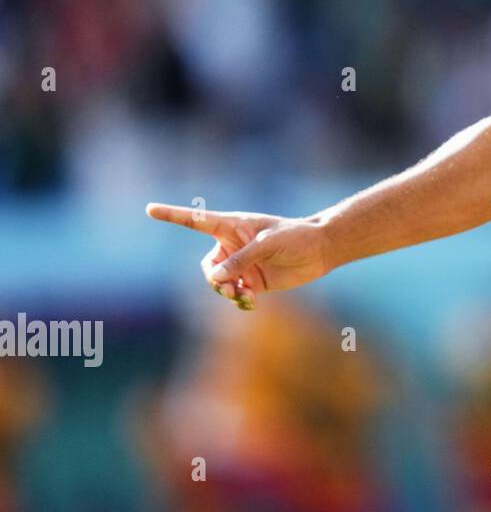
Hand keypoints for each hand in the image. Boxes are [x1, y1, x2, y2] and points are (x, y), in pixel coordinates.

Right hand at [145, 203, 333, 305]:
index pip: (196, 221)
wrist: (320, 251)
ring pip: (218, 283)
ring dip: (225, 291)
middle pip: (207, 266)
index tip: (149, 209)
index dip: (172, 215)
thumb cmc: (296, 236)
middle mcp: (232, 245)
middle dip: (214, 279)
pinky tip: (250, 302)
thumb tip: (216, 277)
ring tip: (241, 295)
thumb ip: (241, 259)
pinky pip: (234, 294)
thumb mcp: (268, 243)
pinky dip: (237, 300)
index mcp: (232, 226)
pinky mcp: (252, 281)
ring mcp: (241, 264)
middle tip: (228, 286)